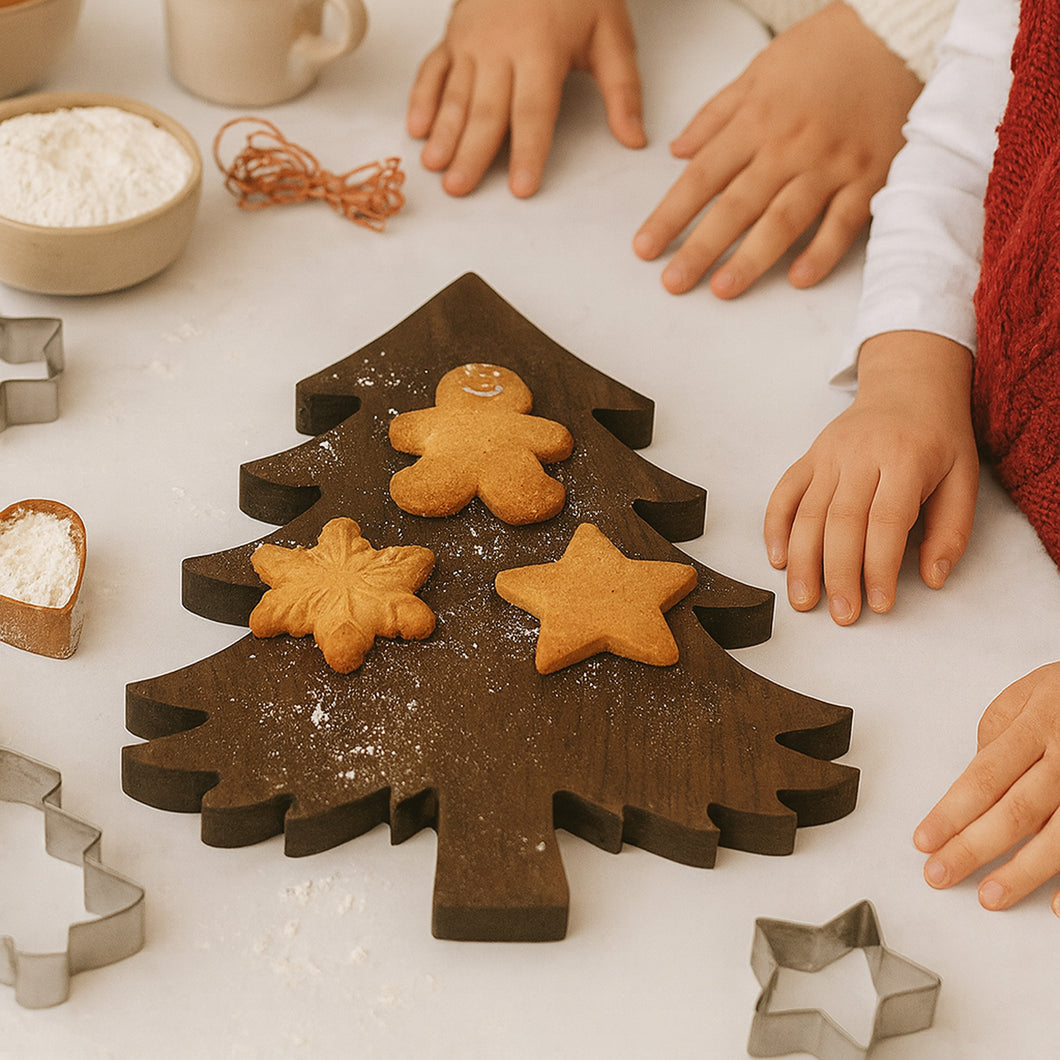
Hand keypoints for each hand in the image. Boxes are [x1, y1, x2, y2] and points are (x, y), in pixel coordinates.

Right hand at [407, 0, 644, 197]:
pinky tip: (417, 130)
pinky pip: (433, 70)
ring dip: (444, 133)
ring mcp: (472, 41)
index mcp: (541, 49)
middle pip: (486, 110)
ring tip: (434, 168)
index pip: (534, 111)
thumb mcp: (611, 32)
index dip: (528, 152)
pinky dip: (422, 99)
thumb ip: (622, 89)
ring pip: (455, 95)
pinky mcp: (453, 35)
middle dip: (471, 153)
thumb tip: (634, 139)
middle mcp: (500, 47)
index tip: (521, 187)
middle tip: (459, 189)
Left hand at [633, 1, 921, 296]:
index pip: (702, 176)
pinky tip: (798, 279)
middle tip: (673, 283)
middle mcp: (790, 146)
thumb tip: (676, 151)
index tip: (645, 248)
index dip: (671, 215)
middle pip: (737, 205)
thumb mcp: (760, 70)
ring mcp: (831, 164)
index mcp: (757, 120)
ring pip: (785, 219)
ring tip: (722, 290)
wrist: (901, 32)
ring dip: (752, 258)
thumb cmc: (825, 50)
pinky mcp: (871, 175)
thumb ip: (716, 115)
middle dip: (701, 248)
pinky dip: (823, 251)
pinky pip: (845, 221)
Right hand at [763, 332, 977, 623]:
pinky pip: (783, 493)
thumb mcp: (964, 478)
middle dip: (838, 573)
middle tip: (841, 615)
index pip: (886, 520)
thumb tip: (931, 579)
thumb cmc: (939, 438)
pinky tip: (778, 559)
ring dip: (802, 561)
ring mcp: (828, 454)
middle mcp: (860, 454)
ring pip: (807, 512)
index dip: (879, 566)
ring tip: (803, 600)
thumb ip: (952, 530)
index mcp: (905, 458)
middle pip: (841, 521)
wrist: (908, 385)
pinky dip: (775, 527)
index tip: (879, 604)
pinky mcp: (808, 457)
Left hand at [915, 663, 1059, 915]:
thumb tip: (976, 783)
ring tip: (991, 896)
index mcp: (1037, 726)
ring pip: (1059, 835)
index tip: (924, 841)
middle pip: (1016, 811)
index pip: (985, 778)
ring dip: (1023, 872)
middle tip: (939, 875)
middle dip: (973, 848)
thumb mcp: (1029, 693)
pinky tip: (1054, 903)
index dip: (952, 813)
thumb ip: (998, 733)